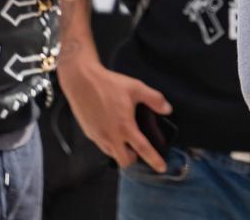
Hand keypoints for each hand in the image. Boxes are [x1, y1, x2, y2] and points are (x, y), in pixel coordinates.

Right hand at [58, 56, 171, 171]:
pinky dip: (110, 144)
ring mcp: (98, 137)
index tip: (162, 168)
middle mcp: (110, 136)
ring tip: (126, 139)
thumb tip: (167, 109)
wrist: (81, 82)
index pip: (143, 149)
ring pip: (112, 154)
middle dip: (133, 158)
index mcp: (125, 127)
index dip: (154, 160)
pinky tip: (113, 130)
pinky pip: (102, 146)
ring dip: (121, 151)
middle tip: (139, 148)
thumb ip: (154, 99)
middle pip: (124, 160)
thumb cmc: (109, 84)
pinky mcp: (89, 133)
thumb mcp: (136, 88)